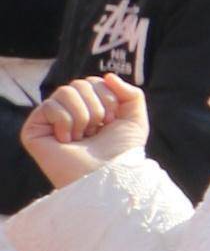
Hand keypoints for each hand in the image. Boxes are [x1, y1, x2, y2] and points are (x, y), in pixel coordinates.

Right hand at [21, 75, 146, 185]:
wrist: (107, 174)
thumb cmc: (121, 152)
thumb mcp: (135, 119)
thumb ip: (131, 94)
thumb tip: (108, 76)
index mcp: (89, 108)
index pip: (94, 81)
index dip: (108, 98)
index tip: (111, 121)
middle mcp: (68, 112)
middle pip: (80, 84)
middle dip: (97, 107)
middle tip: (96, 131)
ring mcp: (50, 121)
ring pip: (66, 91)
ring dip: (83, 115)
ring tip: (83, 137)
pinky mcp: (34, 129)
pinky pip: (50, 106)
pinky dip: (66, 122)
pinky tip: (67, 140)